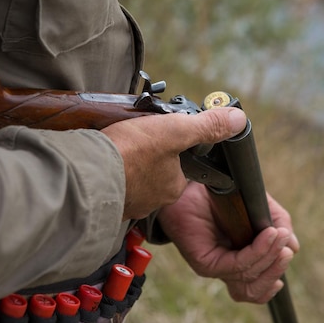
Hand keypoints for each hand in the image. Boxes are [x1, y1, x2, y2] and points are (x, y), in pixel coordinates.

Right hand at [101, 107, 245, 220]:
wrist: (84, 175)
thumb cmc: (130, 154)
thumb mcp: (174, 130)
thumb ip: (207, 126)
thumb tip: (238, 119)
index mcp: (172, 186)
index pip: (182, 165)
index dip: (173, 146)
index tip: (160, 134)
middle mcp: (153, 200)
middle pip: (157, 170)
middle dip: (147, 154)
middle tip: (135, 136)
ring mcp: (127, 203)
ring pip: (133, 177)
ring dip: (127, 162)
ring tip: (117, 145)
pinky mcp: (104, 201)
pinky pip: (112, 183)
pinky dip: (109, 171)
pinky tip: (102, 160)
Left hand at [157, 181, 299, 303]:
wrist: (195, 184)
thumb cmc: (225, 197)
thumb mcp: (259, 209)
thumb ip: (278, 224)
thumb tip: (294, 247)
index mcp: (238, 261)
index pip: (256, 288)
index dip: (272, 282)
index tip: (287, 258)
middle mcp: (226, 268)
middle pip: (254, 289)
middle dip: (275, 270)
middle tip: (287, 249)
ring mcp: (215, 267)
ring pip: (248, 278)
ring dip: (269, 258)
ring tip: (279, 236)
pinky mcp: (205, 263)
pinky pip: (237, 264)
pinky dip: (257, 251)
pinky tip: (268, 235)